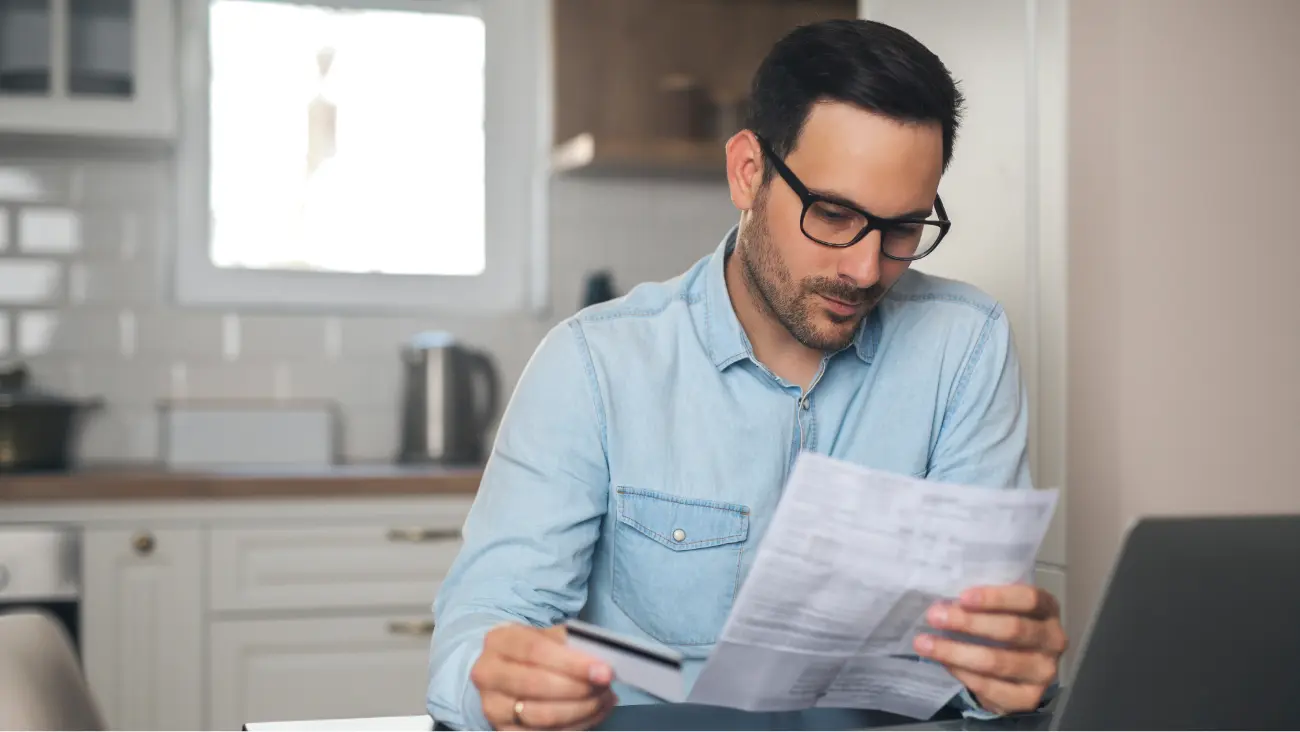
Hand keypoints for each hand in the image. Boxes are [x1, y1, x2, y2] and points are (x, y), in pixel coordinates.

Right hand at [471, 623, 617, 729]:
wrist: (505, 672)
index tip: (604, 671)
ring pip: (542, 715)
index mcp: (499, 642)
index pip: (535, 650)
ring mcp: (493, 708)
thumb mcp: (545, 636)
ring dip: (581, 710)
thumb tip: (599, 662)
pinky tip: (593, 714)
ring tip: (603, 699)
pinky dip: (575, 726)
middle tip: (606, 685)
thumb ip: (569, 644)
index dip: (572, 663)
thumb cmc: (532, 651)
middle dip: (579, 688)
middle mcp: (488, 675)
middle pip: (536, 684)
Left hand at [913, 584, 1066, 714]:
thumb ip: (983, 602)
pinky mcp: (1028, 699)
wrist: (1020, 672)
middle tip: (934, 616)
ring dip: (956, 651)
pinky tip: (943, 662)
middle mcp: (1053, 640)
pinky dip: (962, 673)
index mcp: (1048, 610)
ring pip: (998, 661)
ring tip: (925, 643)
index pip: (1029, 599)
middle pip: (1013, 630)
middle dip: (969, 623)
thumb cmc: (1004, 627)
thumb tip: (943, 600)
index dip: (996, 597)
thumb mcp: (1002, 608)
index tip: (963, 597)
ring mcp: (1044, 672)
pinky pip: (990, 686)